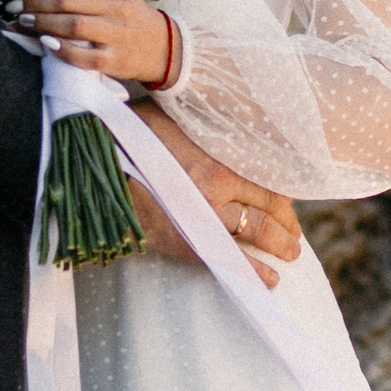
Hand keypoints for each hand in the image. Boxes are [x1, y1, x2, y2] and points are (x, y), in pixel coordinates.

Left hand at [9, 0, 173, 86]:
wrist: (161, 47)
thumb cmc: (125, 15)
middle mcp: (117, 4)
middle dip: (33, 3)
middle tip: (14, 7)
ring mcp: (117, 33)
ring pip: (71, 25)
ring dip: (40, 23)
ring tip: (22, 22)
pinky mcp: (114, 59)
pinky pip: (80, 55)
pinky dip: (58, 49)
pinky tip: (44, 43)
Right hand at [127, 105, 300, 289]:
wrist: (96, 168)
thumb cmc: (126, 132)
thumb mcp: (167, 113)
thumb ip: (196, 117)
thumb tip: (212, 108)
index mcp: (219, 152)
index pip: (268, 174)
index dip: (282, 192)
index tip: (287, 202)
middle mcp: (221, 183)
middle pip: (271, 204)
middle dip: (287, 221)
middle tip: (294, 233)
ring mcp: (206, 214)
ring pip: (258, 230)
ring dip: (280, 243)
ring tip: (291, 253)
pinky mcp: (188, 241)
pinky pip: (232, 261)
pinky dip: (255, 273)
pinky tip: (271, 281)